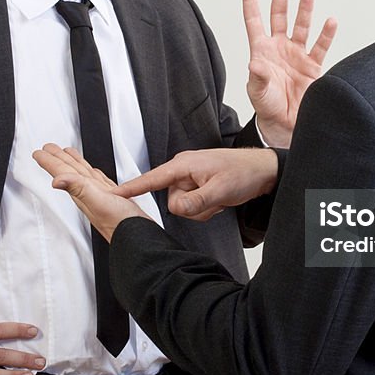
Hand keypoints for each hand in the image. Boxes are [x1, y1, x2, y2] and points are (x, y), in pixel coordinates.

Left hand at [33, 143, 151, 241]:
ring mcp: (102, 197)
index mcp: (84, 193)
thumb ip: (79, 188)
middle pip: (70, 172)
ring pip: (84, 176)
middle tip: (47, 149)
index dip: (50, 161)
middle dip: (58, 159)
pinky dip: (95, 175)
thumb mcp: (99, 202)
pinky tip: (94, 173)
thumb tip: (56, 181)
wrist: (139, 240)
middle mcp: (90, 195)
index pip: (63, 173)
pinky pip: (100, 182)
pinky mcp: (115, 200)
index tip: (39, 153)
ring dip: (74, 164)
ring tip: (67, 154)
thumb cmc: (121, 225)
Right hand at [114, 148, 278, 220]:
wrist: (263, 171)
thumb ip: (195, 202)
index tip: (111, 195)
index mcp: (183, 165)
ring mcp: (190, 180)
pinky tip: (219, 200)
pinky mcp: (197, 187)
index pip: (151, 179)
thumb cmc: (244, 173)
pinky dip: (206, 208)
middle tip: (214, 199)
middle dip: (193, 207)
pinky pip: (192, 207)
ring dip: (202, 209)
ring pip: (183, 207)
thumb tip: (174, 209)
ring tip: (218, 198)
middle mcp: (183, 171)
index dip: (131, 188)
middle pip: (172, 201)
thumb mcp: (220, 190)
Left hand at [244, 0, 336, 147]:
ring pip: (301, 26)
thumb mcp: (258, 92)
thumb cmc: (267, 106)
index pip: (254, 21)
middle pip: (279, 16)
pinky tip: (330, 21)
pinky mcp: (312, 66)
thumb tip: (255, 64)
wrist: (286, 125)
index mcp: (261, 50)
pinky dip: (326, 34)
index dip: (251, 2)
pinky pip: (320, 46)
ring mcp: (296, 55)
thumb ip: (258, 77)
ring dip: (304, 10)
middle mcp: (279, 48)